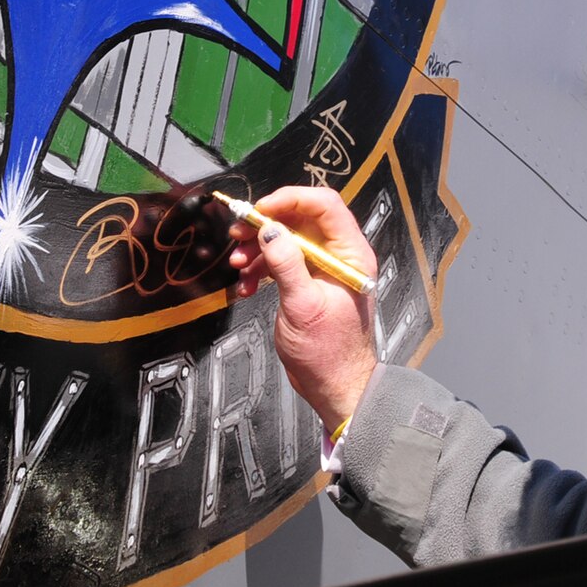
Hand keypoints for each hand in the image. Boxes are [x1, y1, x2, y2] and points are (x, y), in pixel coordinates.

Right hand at [228, 186, 377, 435]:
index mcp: (350, 254)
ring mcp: (322, 268)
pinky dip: (260, 268)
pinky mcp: (307, 283)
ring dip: (258, 247)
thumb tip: (269, 229)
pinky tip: (245, 286)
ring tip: (236, 264)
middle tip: (236, 234)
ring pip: (286, 239)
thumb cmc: (328, 351)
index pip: (324, 205)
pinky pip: (281, 262)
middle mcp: (338, 255)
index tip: (258, 210)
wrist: (335, 387)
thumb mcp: (304, 306)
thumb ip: (287, 264)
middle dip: (266, 224)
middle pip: (300, 219)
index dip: (290, 199)